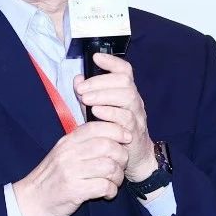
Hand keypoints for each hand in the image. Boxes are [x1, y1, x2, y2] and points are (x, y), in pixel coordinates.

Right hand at [12, 120, 130, 215]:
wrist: (32, 199)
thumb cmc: (52, 176)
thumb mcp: (63, 152)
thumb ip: (83, 142)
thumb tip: (112, 133)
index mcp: (68, 141)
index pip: (97, 127)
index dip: (117, 130)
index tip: (126, 138)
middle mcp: (69, 153)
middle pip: (108, 146)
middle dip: (122, 157)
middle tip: (121, 166)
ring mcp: (71, 172)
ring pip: (109, 167)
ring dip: (118, 176)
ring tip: (114, 182)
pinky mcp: (75, 190)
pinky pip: (104, 187)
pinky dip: (111, 191)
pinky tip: (107, 193)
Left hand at [73, 52, 156, 181]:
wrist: (134, 157)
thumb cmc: (114, 131)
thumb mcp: (99, 110)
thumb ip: (89, 95)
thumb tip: (77, 80)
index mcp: (126, 92)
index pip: (125, 71)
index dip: (112, 62)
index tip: (96, 57)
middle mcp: (134, 101)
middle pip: (124, 81)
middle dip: (100, 81)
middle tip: (81, 88)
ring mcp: (137, 116)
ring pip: (127, 96)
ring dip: (103, 95)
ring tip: (85, 99)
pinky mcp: (135, 131)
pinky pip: (126, 118)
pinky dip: (110, 112)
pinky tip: (96, 111)